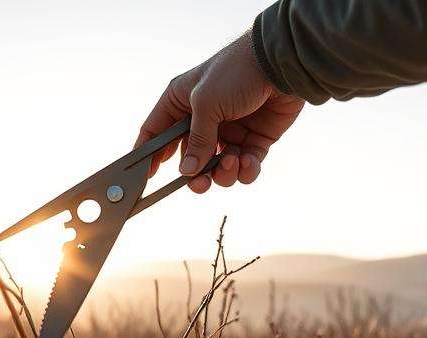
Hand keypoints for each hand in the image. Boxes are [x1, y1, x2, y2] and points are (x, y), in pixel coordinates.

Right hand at [135, 30, 304, 192]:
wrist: (280, 65)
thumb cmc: (236, 73)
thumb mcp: (206, 104)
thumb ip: (196, 140)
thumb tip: (188, 172)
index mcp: (182, 101)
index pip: (157, 132)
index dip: (149, 154)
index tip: (146, 178)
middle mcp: (204, 118)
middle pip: (190, 158)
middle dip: (195, 175)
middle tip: (199, 183)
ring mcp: (230, 131)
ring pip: (219, 168)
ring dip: (224, 173)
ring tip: (232, 161)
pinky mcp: (255, 140)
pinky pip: (245, 167)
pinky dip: (246, 170)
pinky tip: (248, 161)